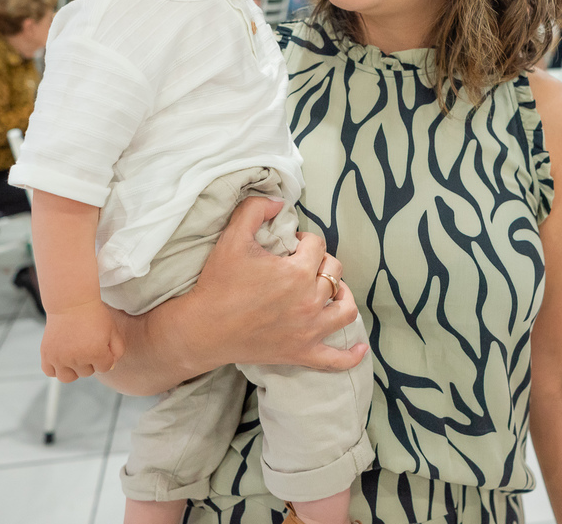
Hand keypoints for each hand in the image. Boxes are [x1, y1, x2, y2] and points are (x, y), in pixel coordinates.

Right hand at [40, 299, 124, 382]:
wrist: (72, 302)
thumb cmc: (94, 315)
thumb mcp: (113, 330)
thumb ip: (117, 350)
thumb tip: (110, 366)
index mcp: (96, 353)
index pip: (104, 368)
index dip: (104, 356)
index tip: (100, 344)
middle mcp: (77, 358)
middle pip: (87, 373)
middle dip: (90, 361)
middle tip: (86, 344)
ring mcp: (60, 358)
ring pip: (68, 377)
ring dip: (73, 370)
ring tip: (74, 356)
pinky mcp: (47, 354)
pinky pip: (50, 372)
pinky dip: (56, 368)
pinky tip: (62, 358)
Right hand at [185, 196, 366, 371]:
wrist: (202, 329)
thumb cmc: (218, 284)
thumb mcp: (232, 237)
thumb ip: (254, 210)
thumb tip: (277, 202)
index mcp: (297, 272)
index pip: (317, 245)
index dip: (304, 240)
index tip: (290, 245)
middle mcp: (310, 301)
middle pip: (334, 273)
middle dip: (321, 262)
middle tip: (302, 264)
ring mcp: (309, 330)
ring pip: (345, 310)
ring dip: (344, 296)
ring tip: (333, 290)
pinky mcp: (302, 353)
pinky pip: (336, 360)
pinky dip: (351, 355)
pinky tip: (359, 348)